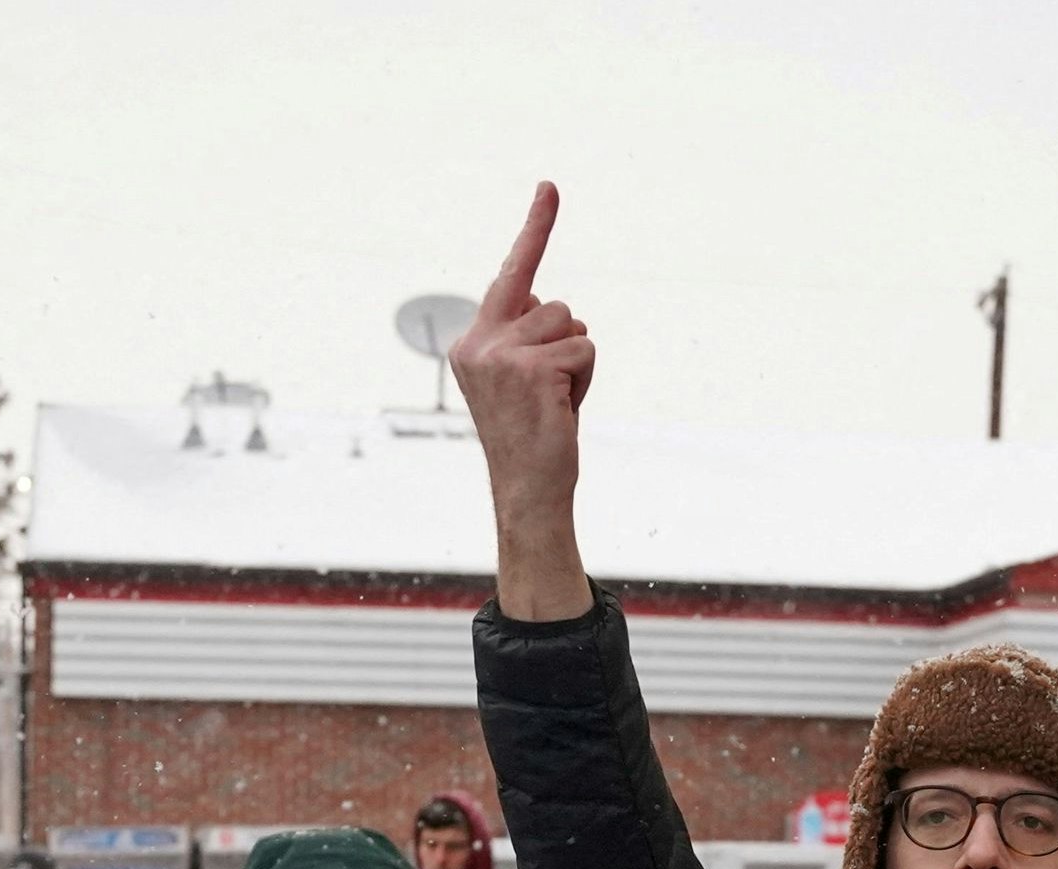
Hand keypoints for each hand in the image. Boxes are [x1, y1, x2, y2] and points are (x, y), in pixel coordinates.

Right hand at [448, 184, 594, 622]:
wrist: (527, 492)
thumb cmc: (533, 437)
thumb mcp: (522, 378)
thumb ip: (528, 336)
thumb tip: (553, 305)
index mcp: (473, 341)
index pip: (512, 274)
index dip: (537, 228)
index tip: (551, 186)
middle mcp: (478, 341)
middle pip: (555, 306)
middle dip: (567, 344)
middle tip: (550, 394)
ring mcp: (500, 354)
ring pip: (572, 327)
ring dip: (577, 365)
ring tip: (555, 403)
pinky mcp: (528, 367)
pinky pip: (583, 351)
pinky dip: (584, 381)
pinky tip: (561, 409)